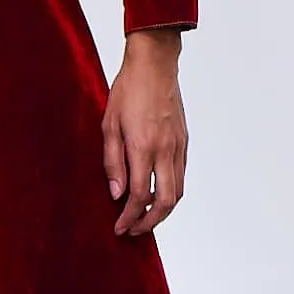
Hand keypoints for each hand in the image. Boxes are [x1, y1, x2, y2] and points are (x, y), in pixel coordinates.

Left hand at [103, 30, 186, 236]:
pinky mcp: (184, 141)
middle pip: (165, 202)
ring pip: (178, 192)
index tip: (119, 228)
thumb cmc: (128, 90)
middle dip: (149, 223)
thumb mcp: (109, 124)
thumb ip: (112, 162)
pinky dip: (171, 192)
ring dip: (163, 211)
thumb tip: (116, 193)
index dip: (129, 218)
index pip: (140, 196)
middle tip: (133, 230)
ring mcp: (178, 146)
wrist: (155, 64)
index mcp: (143, 147)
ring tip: (144, 217)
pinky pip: (181, 175)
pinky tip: (156, 192)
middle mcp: (165, 150)